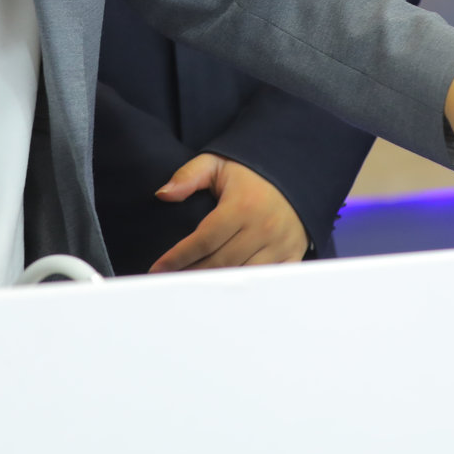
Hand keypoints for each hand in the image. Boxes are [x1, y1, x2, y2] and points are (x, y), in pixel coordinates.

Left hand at [147, 154, 309, 273]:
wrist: (296, 172)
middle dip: (191, 274)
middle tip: (170, 281)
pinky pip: (267, 280)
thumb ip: (188, 176)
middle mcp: (263, 228)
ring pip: (241, 275)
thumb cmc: (252, 172)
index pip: (203, 240)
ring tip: (191, 288)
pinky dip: (246, 288)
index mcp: (242, 206)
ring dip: (215, 284)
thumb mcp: (217, 163)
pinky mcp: (292, 255)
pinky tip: (225, 290)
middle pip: (220, 263)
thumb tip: (163, 194)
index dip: (178, 257)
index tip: (157, 269)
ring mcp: (280, 244)